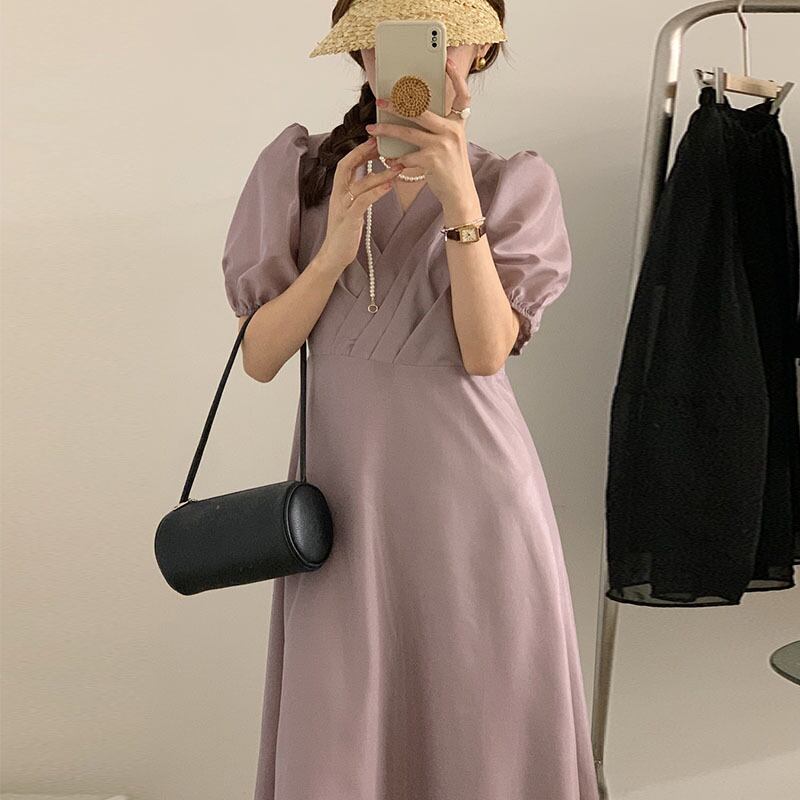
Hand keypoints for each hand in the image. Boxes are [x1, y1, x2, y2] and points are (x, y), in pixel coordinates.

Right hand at [318, 137, 401, 271]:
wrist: (333, 256)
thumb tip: (372, 178)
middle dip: (364, 152)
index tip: (374, 140)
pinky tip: (390, 185)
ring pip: (360, 183)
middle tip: (383, 142)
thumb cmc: (345, 233)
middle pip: (346, 165)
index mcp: (338, 192)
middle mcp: (338, 196)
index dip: (359, 150)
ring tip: (398, 166)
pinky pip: (363, 201)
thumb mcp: (352, 208)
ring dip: (380, 173)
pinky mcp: (349, 220)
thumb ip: (359, 193)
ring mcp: (343, 207)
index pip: (345, 163)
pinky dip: (376, 191)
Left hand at [365, 57, 480, 217]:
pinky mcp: (432, 160)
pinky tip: (388, 158)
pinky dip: (395, 158)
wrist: (459, 194)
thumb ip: (437, 128)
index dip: (455, 77)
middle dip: (397, 104)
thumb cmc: (451, 169)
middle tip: (381, 101)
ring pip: (408, 132)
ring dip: (386, 129)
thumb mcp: (450, 144)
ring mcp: (442, 145)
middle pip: (421, 110)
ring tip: (372, 128)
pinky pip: (406, 155)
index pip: (462, 95)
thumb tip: (411, 114)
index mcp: (458, 124)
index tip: (445, 62)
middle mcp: (452, 131)